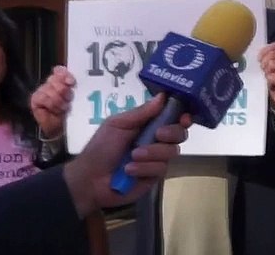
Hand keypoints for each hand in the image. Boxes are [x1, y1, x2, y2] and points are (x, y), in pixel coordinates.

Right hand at [31, 65, 75, 139]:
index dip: (65, 75)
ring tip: (64, 107)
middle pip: (55, 79)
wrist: (61, 128)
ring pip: (49, 89)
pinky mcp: (35, 98)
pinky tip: (55, 109)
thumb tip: (72, 81)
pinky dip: (50, 104)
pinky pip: (42, 97)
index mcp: (62, 79)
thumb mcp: (75, 98)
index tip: (71, 82)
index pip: (60, 70)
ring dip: (58, 100)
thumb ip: (73, 88)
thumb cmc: (69, 112)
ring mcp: (42, 90)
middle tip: (69, 100)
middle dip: (64, 91)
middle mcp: (51, 83)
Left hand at [63, 93, 190, 217]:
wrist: (90, 179)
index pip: (173, 118)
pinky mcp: (154, 176)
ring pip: (171, 152)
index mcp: (148, 125)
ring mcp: (157, 159)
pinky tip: (129, 170)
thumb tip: (163, 96)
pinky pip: (160, 169)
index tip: (184, 117)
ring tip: (132, 157)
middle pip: (180, 134)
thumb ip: (141, 112)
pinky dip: (144, 168)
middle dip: (172, 133)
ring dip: (151, 153)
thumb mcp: (117, 124)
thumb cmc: (101, 147)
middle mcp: (156, 141)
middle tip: (158, 135)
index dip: (182, 116)